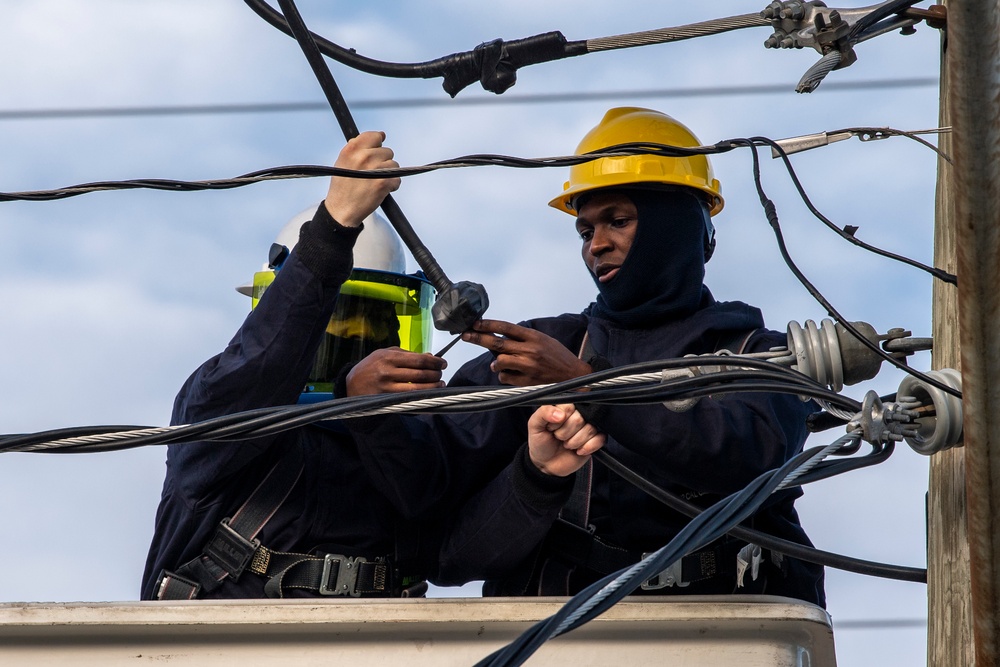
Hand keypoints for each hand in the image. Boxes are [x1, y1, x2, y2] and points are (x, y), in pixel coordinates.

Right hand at [324, 131, 400, 227]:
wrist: (342, 210)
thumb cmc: (343, 186)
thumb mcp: (343, 161)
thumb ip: (358, 148)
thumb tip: (379, 136)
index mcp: (352, 149)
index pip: (375, 136)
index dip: (377, 144)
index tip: (376, 151)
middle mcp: (364, 157)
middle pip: (387, 151)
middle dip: (382, 162)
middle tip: (371, 173)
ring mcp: (375, 169)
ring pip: (394, 165)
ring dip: (388, 174)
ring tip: (375, 182)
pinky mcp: (384, 182)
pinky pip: (397, 178)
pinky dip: (392, 185)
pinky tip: (380, 190)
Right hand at [346, 348, 445, 395]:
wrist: (352, 384)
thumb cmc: (372, 367)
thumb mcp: (386, 354)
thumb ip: (407, 354)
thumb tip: (430, 357)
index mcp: (388, 356)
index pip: (418, 359)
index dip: (434, 362)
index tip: (443, 363)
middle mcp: (388, 371)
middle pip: (419, 373)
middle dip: (435, 374)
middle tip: (441, 374)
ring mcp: (387, 387)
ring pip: (416, 388)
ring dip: (432, 387)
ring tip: (440, 384)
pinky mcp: (387, 399)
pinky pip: (409, 398)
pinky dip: (422, 396)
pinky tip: (429, 394)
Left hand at [461, 319, 592, 385]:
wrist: (575, 376)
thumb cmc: (557, 356)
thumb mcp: (543, 340)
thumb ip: (522, 338)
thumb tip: (498, 336)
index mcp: (533, 337)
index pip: (505, 328)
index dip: (488, 325)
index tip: (474, 323)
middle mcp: (530, 350)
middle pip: (497, 344)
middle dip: (478, 338)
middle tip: (465, 335)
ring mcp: (528, 367)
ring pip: (499, 362)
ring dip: (495, 363)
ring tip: (498, 364)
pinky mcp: (527, 382)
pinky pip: (506, 378)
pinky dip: (504, 376)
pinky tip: (512, 374)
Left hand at [527, 404, 604, 476]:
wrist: (546, 463)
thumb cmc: (541, 441)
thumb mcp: (535, 425)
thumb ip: (544, 413)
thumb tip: (560, 414)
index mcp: (564, 407)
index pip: (570, 406)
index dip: (560, 419)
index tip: (551, 427)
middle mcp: (578, 415)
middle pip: (580, 418)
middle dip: (565, 432)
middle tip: (558, 437)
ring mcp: (588, 427)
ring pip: (590, 429)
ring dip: (574, 441)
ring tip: (566, 444)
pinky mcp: (596, 439)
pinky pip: (600, 439)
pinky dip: (588, 447)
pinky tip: (578, 450)